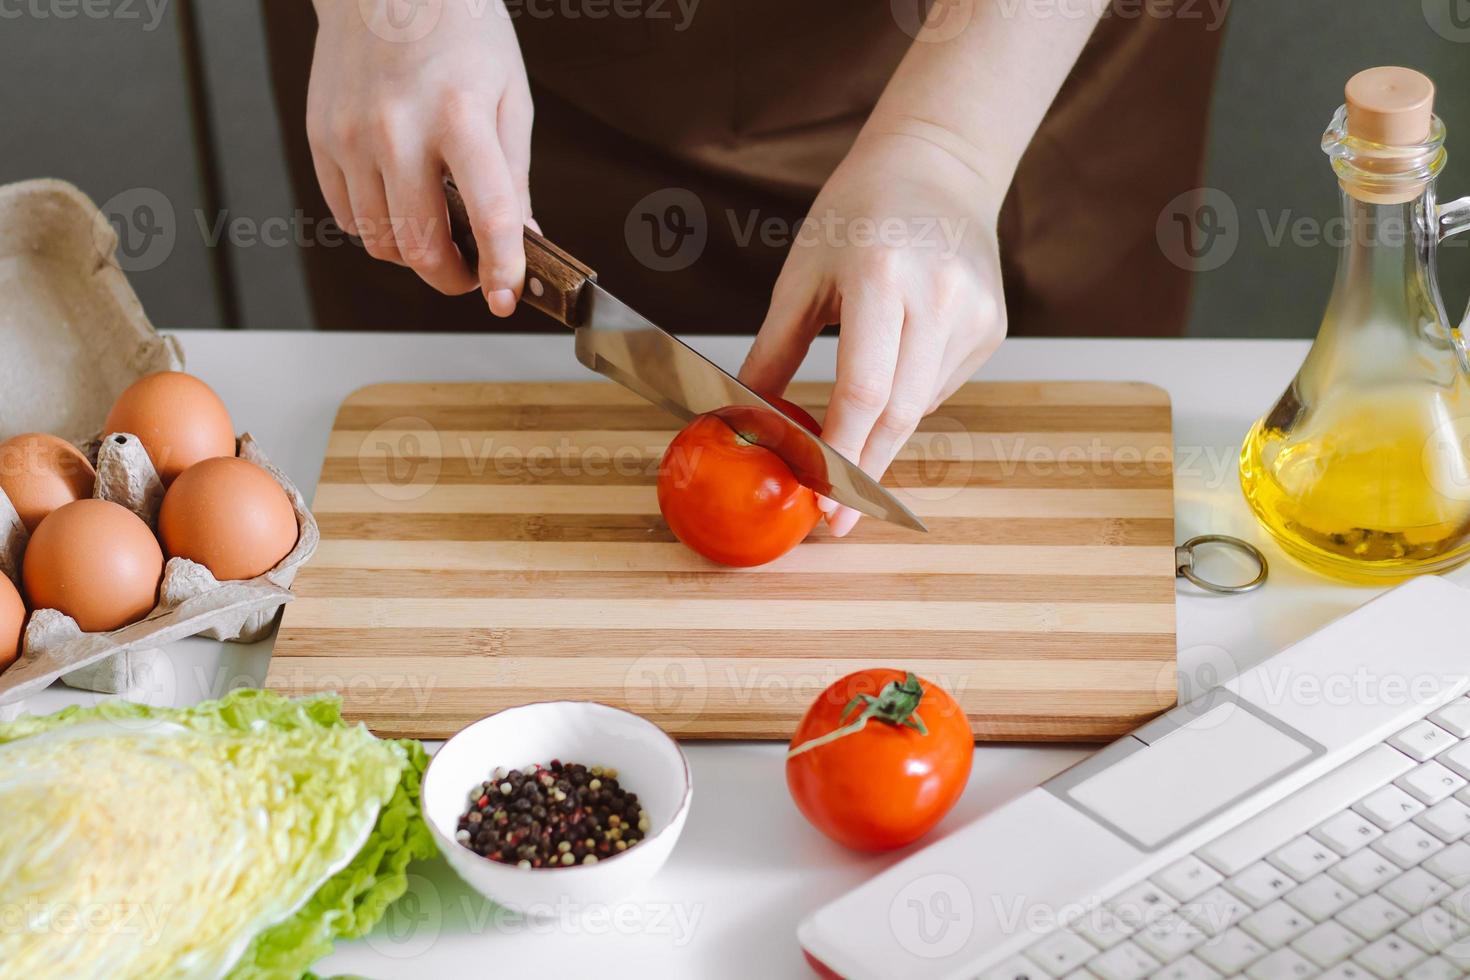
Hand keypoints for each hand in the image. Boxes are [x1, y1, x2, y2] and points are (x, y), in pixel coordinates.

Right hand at [307, 0, 533, 314]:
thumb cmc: (457, 29)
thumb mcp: (509, 95)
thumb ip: (513, 175)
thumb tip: (522, 239)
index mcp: (459, 114)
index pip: (487, 212)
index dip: (500, 267)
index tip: (505, 298)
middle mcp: (397, 127)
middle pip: (419, 243)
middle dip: (451, 277)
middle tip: (471, 274)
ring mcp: (351, 134)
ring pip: (378, 240)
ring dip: (413, 256)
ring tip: (438, 236)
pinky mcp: (321, 137)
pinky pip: (347, 215)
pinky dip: (377, 228)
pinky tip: (400, 205)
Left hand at [739, 132, 1007, 535]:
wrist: (936, 165)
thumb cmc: (856, 214)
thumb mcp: (801, 275)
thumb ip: (773, 352)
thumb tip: (742, 420)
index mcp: (883, 278)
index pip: (864, 391)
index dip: (840, 456)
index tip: (820, 504)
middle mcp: (939, 298)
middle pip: (898, 414)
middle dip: (862, 475)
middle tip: (834, 523)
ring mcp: (974, 315)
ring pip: (919, 406)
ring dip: (879, 436)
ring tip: (849, 441)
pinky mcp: (991, 327)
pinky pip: (936, 386)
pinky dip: (904, 399)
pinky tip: (891, 368)